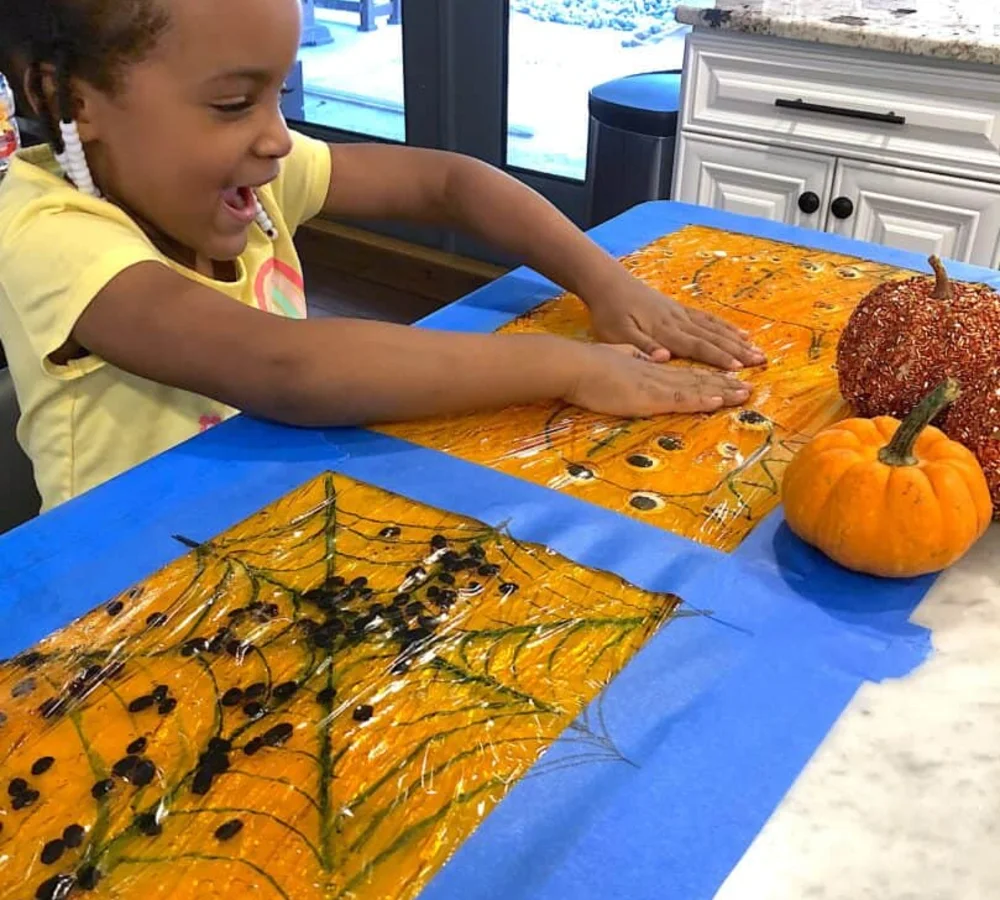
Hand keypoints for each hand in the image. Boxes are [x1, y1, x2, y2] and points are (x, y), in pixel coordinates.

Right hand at [562, 342, 750, 417]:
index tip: (732, 377)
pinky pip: (682, 399)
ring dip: (723, 391)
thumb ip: (634, 355)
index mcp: (652, 365)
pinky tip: (719, 401)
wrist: (575, 365)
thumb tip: (652, 355)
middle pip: (699, 379)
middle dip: (726, 384)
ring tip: (745, 394)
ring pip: (697, 388)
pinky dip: (702, 400)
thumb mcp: (617, 353)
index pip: (687, 372)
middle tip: (751, 388)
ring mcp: (656, 385)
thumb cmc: (590, 363)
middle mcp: (660, 373)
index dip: (711, 375)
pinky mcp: (649, 398)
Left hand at [585, 273, 765, 371]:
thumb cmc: (610, 313)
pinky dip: (724, 326)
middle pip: (712, 338)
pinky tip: (737, 331)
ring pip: (714, 328)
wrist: (608, 283)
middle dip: (737, 351)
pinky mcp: (679, 308)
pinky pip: (707, 318)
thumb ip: (642, 347)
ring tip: (756, 349)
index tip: (738, 369)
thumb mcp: (618, 334)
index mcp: (664, 331)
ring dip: (736, 339)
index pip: (697, 347)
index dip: (718, 359)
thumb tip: (666, 358)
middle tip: (760, 361)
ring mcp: (680, 313)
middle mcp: (678, 321)